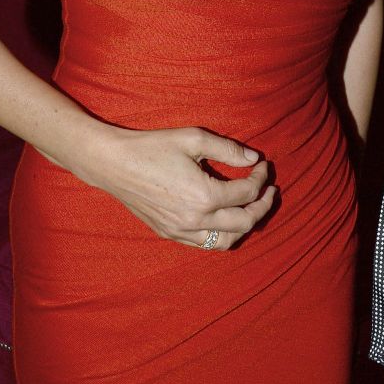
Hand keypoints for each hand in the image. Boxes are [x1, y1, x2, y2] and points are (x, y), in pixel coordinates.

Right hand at [76, 125, 275, 249]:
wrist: (113, 164)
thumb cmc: (153, 147)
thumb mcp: (194, 139)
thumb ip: (228, 149)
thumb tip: (254, 158)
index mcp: (205, 196)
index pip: (247, 193)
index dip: (261, 178)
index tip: (263, 165)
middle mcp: (195, 220)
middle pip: (245, 222)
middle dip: (263, 205)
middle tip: (269, 190)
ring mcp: (181, 231)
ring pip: (227, 241)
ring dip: (245, 225)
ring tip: (251, 207)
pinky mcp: (169, 234)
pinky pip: (205, 244)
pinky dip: (222, 234)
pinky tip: (225, 217)